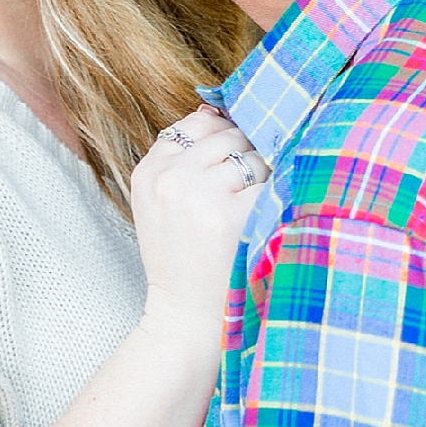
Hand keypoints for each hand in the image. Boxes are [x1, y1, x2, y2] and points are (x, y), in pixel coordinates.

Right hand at [130, 105, 267, 338]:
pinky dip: (277, 195)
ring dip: (264, 177)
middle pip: (229, 136)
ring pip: (252, 156)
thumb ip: (181, 158)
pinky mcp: (232, 214)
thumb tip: (216, 108)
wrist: (185, 318)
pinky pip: (269, 182)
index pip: (197, 124)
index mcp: (149, 171)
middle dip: (247, 157)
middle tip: (247, 194)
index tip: (232, 163)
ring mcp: (200, 195)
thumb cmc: (182, 260)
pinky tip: (266, 218)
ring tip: (253, 210)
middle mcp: (170, 178)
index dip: (223, 138)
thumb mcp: (162, 204)